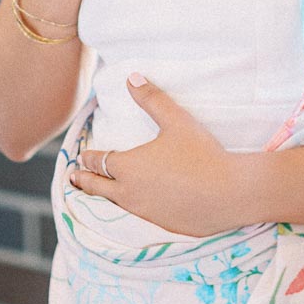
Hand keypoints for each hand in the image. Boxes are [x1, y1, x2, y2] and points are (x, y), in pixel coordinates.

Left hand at [68, 73, 239, 237]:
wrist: (230, 194)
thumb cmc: (201, 155)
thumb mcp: (176, 121)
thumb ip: (152, 99)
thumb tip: (131, 77)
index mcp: (127, 167)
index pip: (98, 161)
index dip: (87, 157)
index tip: (81, 156)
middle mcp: (129, 193)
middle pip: (98, 187)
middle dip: (84, 181)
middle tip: (73, 178)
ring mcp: (145, 213)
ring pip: (115, 205)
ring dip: (103, 197)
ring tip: (97, 195)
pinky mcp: (162, 226)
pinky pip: (137, 217)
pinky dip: (128, 209)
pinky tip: (134, 207)